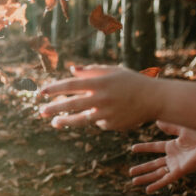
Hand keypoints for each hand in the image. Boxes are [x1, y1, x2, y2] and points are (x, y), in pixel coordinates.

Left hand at [38, 64, 159, 130]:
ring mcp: (107, 114)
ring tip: (54, 122)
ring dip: (65, 121)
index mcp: (100, 82)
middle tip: (41, 111)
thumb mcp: (113, 71)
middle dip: (54, 108)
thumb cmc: (131, 82)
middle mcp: (102, 99)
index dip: (55, 88)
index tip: (41, 92)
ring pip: (81, 120)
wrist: (154, 100)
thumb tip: (71, 70)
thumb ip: (91, 70)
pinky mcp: (112, 125)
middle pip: (72, 104)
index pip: (72, 85)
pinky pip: (98, 122)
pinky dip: (98, 118)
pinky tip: (110, 113)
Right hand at [129, 122, 195, 191]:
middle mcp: (173, 157)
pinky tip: (148, 190)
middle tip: (130, 171)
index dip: (144, 148)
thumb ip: (170, 126)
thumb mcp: (182, 129)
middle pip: (154, 164)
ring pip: (157, 173)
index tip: (132, 148)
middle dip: (142, 168)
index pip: (155, 147)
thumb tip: (158, 120)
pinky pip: (165, 180)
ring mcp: (175, 166)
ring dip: (145, 177)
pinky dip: (157, 185)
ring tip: (134, 182)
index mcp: (173, 146)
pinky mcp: (179, 172)